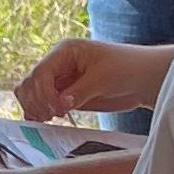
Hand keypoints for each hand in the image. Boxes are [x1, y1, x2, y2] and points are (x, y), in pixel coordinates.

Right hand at [15, 38, 167, 119]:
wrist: (144, 79)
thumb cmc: (128, 68)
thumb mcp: (103, 78)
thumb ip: (79, 91)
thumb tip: (59, 104)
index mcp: (64, 52)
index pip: (40, 72)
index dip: (45, 93)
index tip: (60, 109)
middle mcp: (57, 65)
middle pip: (29, 84)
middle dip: (37, 101)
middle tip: (56, 115)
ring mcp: (59, 82)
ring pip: (30, 95)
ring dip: (35, 108)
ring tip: (53, 118)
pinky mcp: (63, 97)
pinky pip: (40, 105)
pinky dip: (38, 114)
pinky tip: (46, 122)